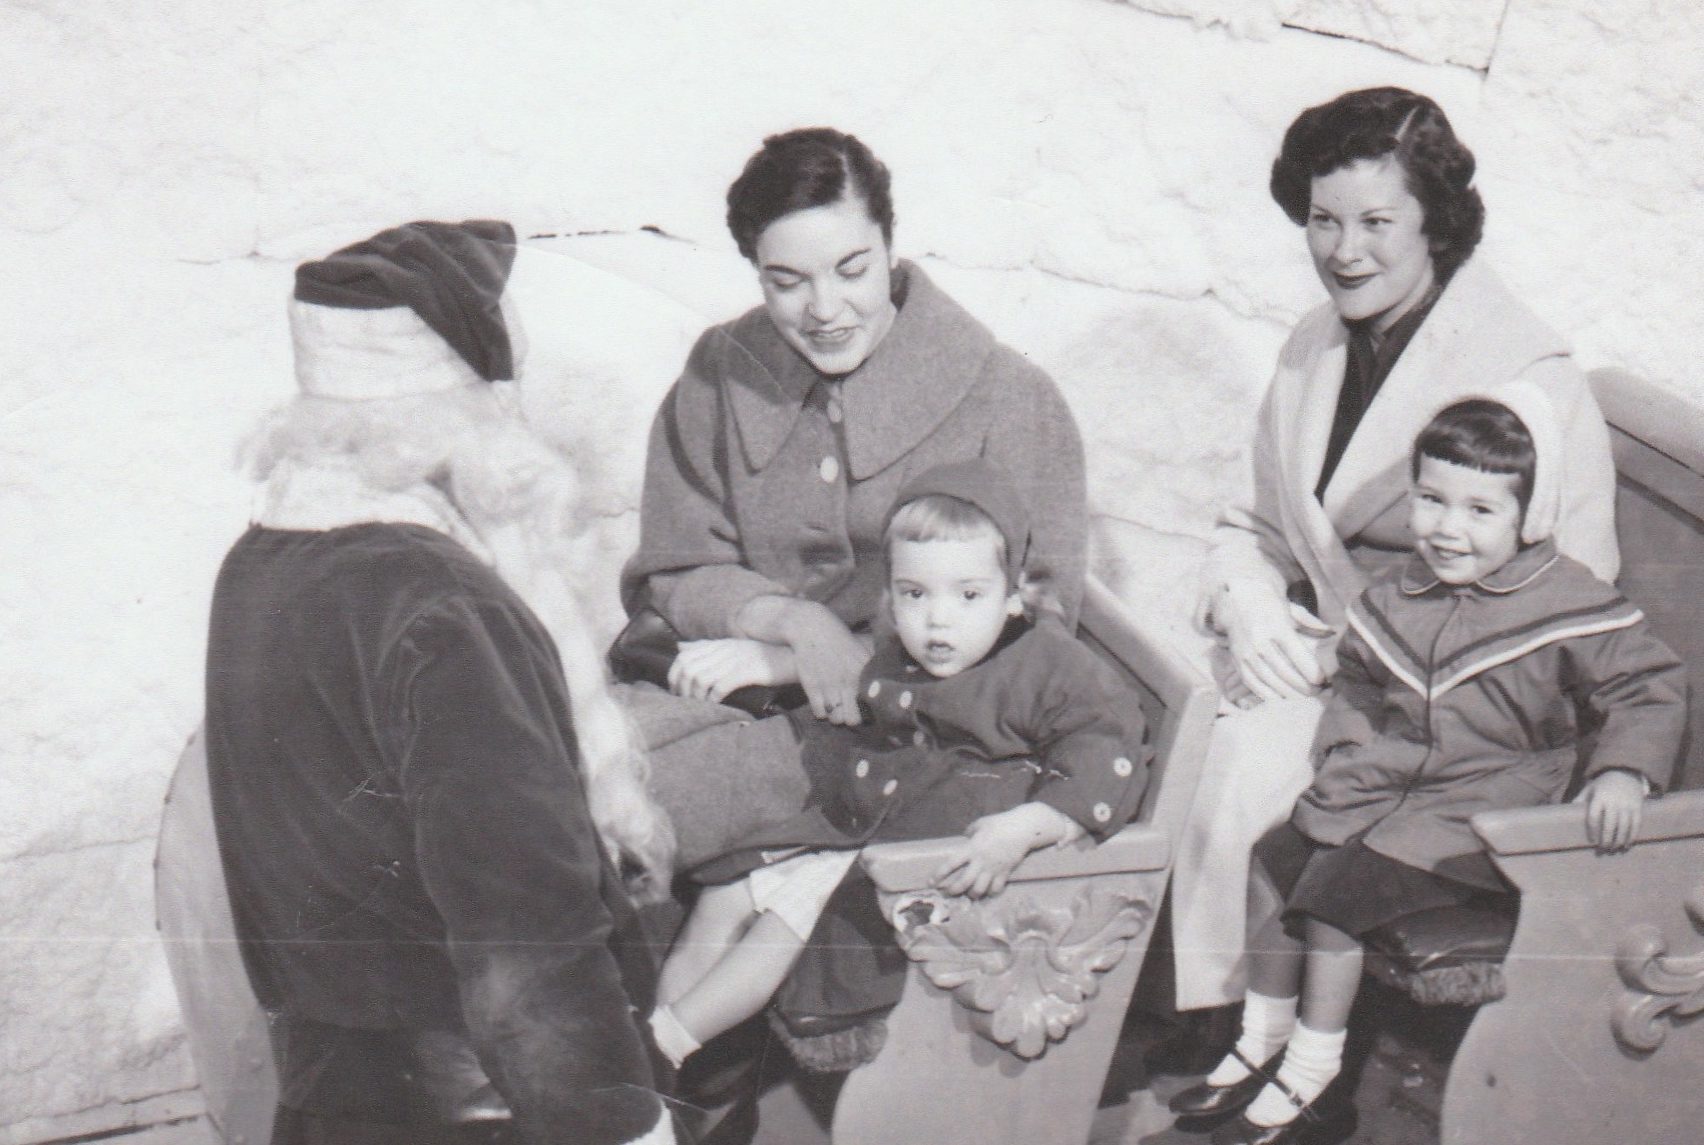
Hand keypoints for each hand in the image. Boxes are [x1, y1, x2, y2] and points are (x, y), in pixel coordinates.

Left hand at [667, 638, 796, 703]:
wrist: (792, 657)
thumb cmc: (763, 657)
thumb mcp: (733, 646)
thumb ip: (706, 646)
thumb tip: (680, 647)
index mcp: (720, 644)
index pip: (684, 656)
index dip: (674, 675)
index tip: (675, 691)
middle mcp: (724, 650)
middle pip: (689, 668)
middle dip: (682, 688)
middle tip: (684, 703)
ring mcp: (734, 660)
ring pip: (701, 678)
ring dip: (695, 696)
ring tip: (698, 706)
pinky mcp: (745, 671)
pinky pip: (720, 686)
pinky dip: (712, 698)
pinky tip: (714, 706)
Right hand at [773, 601, 870, 724]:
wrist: (810, 628)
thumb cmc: (838, 640)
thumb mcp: (860, 651)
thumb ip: (870, 670)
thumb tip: (882, 688)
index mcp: (863, 672)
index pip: (871, 704)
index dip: (869, 711)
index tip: (866, 709)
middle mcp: (847, 681)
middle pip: (853, 719)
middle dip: (852, 719)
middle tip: (849, 712)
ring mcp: (829, 686)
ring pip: (836, 719)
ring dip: (836, 717)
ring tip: (836, 709)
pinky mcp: (812, 687)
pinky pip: (819, 713)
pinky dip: (821, 713)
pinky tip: (823, 704)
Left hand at [932, 803, 1076, 897]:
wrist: (1022, 828)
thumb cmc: (1000, 823)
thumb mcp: (981, 823)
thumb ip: (970, 831)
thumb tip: (965, 835)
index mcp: (972, 848)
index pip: (951, 864)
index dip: (939, 875)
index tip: (930, 882)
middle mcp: (981, 861)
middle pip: (963, 883)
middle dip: (953, 891)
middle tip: (948, 893)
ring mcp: (993, 868)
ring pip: (979, 890)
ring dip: (971, 894)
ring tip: (969, 894)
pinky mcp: (1005, 872)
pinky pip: (995, 889)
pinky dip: (990, 893)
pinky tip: (987, 892)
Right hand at [1216, 581, 1327, 703]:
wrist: (1237, 602)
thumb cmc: (1271, 606)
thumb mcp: (1292, 608)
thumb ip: (1311, 622)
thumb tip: (1331, 633)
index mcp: (1276, 624)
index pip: (1295, 652)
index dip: (1310, 670)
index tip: (1322, 680)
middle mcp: (1259, 639)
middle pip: (1283, 670)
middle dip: (1303, 686)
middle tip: (1319, 692)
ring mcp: (1246, 652)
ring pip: (1269, 680)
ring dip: (1288, 693)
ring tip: (1304, 699)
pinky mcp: (1237, 661)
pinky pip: (1253, 683)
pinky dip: (1268, 695)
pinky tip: (1282, 699)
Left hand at [1576, 769, 1645, 852]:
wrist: (1625, 773)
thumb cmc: (1603, 785)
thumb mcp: (1589, 789)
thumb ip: (1580, 800)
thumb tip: (1566, 813)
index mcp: (1599, 798)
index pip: (1593, 817)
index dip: (1592, 830)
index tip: (1592, 841)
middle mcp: (1614, 802)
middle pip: (1609, 824)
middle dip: (1606, 839)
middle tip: (1603, 849)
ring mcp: (1627, 805)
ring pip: (1624, 826)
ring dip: (1619, 840)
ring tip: (1614, 849)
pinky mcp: (1638, 807)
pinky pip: (1636, 824)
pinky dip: (1632, 836)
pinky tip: (1627, 845)